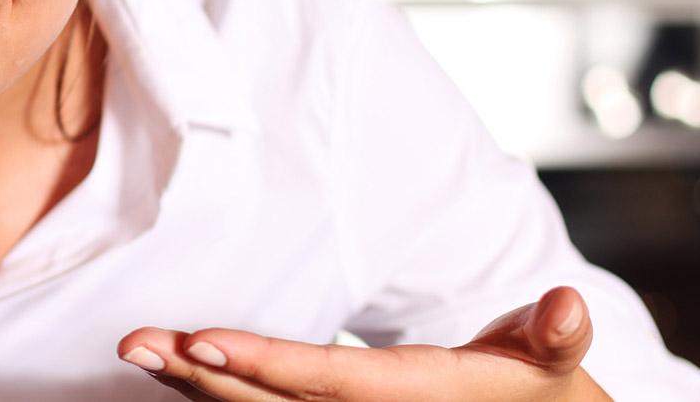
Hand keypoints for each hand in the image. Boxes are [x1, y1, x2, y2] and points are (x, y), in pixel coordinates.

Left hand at [117, 286, 613, 401]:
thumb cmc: (538, 383)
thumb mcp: (555, 361)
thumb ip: (554, 336)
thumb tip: (563, 306)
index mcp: (417, 397)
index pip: (329, 382)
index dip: (264, 363)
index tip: (202, 339)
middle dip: (200, 374)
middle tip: (136, 344)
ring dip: (191, 384)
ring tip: (136, 350)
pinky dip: (213, 392)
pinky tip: (170, 366)